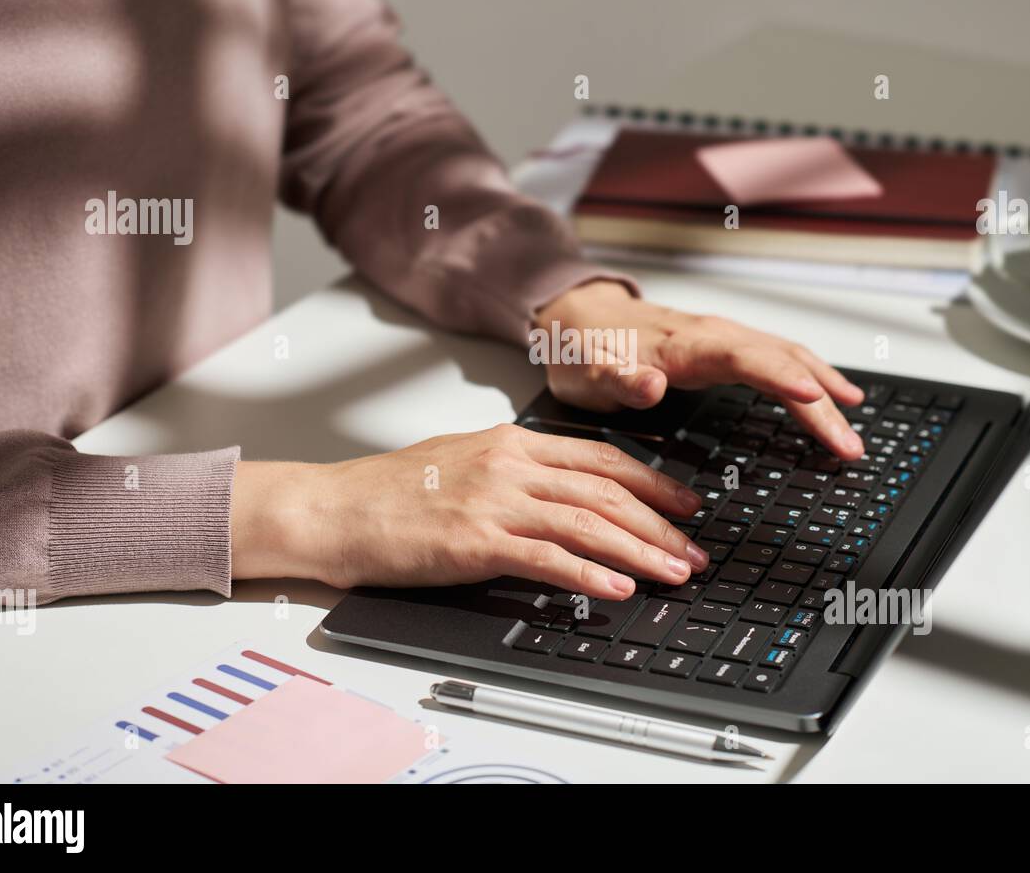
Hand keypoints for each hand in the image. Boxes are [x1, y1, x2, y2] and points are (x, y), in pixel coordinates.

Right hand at [230, 424, 708, 598]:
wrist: (334, 509)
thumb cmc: (391, 491)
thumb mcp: (464, 460)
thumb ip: (517, 471)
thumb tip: (565, 493)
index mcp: (512, 441)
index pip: (601, 458)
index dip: (653, 483)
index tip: (685, 507)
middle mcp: (510, 464)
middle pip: (605, 492)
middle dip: (660, 525)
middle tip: (694, 552)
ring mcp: (493, 500)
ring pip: (587, 523)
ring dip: (640, 552)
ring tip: (675, 574)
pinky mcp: (474, 540)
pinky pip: (546, 557)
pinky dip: (588, 574)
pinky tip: (617, 588)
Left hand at [534, 280, 865, 459]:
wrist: (576, 316)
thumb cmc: (581, 348)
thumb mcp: (584, 369)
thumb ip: (616, 378)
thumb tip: (649, 383)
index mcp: (684, 345)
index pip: (745, 358)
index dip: (783, 378)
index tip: (818, 399)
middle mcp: (712, 336)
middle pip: (781, 362)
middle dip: (822, 402)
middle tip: (849, 446)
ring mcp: (722, 339)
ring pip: (788, 358)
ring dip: (825, 391)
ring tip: (855, 427)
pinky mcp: (724, 347)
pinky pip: (780, 359)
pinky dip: (812, 376)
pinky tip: (830, 395)